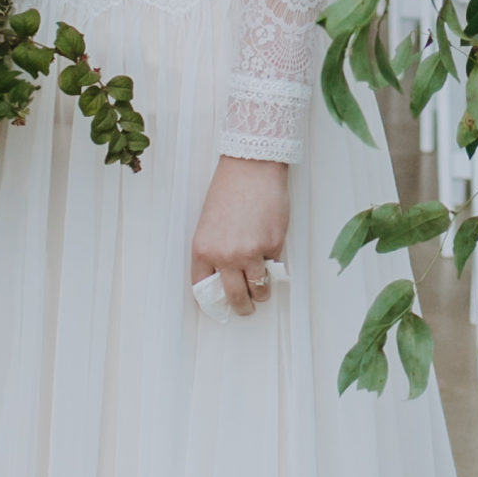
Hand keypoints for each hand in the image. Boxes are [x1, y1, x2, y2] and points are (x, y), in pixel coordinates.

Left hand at [190, 155, 289, 318]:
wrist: (251, 168)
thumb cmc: (229, 190)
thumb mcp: (209, 224)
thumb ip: (215, 251)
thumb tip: (225, 277)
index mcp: (203, 249)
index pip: (203, 288)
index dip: (214, 300)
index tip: (221, 304)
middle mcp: (225, 255)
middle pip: (234, 297)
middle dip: (242, 306)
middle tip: (246, 308)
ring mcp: (250, 253)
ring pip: (259, 289)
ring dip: (261, 293)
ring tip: (261, 291)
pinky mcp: (273, 247)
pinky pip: (275, 269)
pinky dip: (274, 268)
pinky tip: (270, 259)